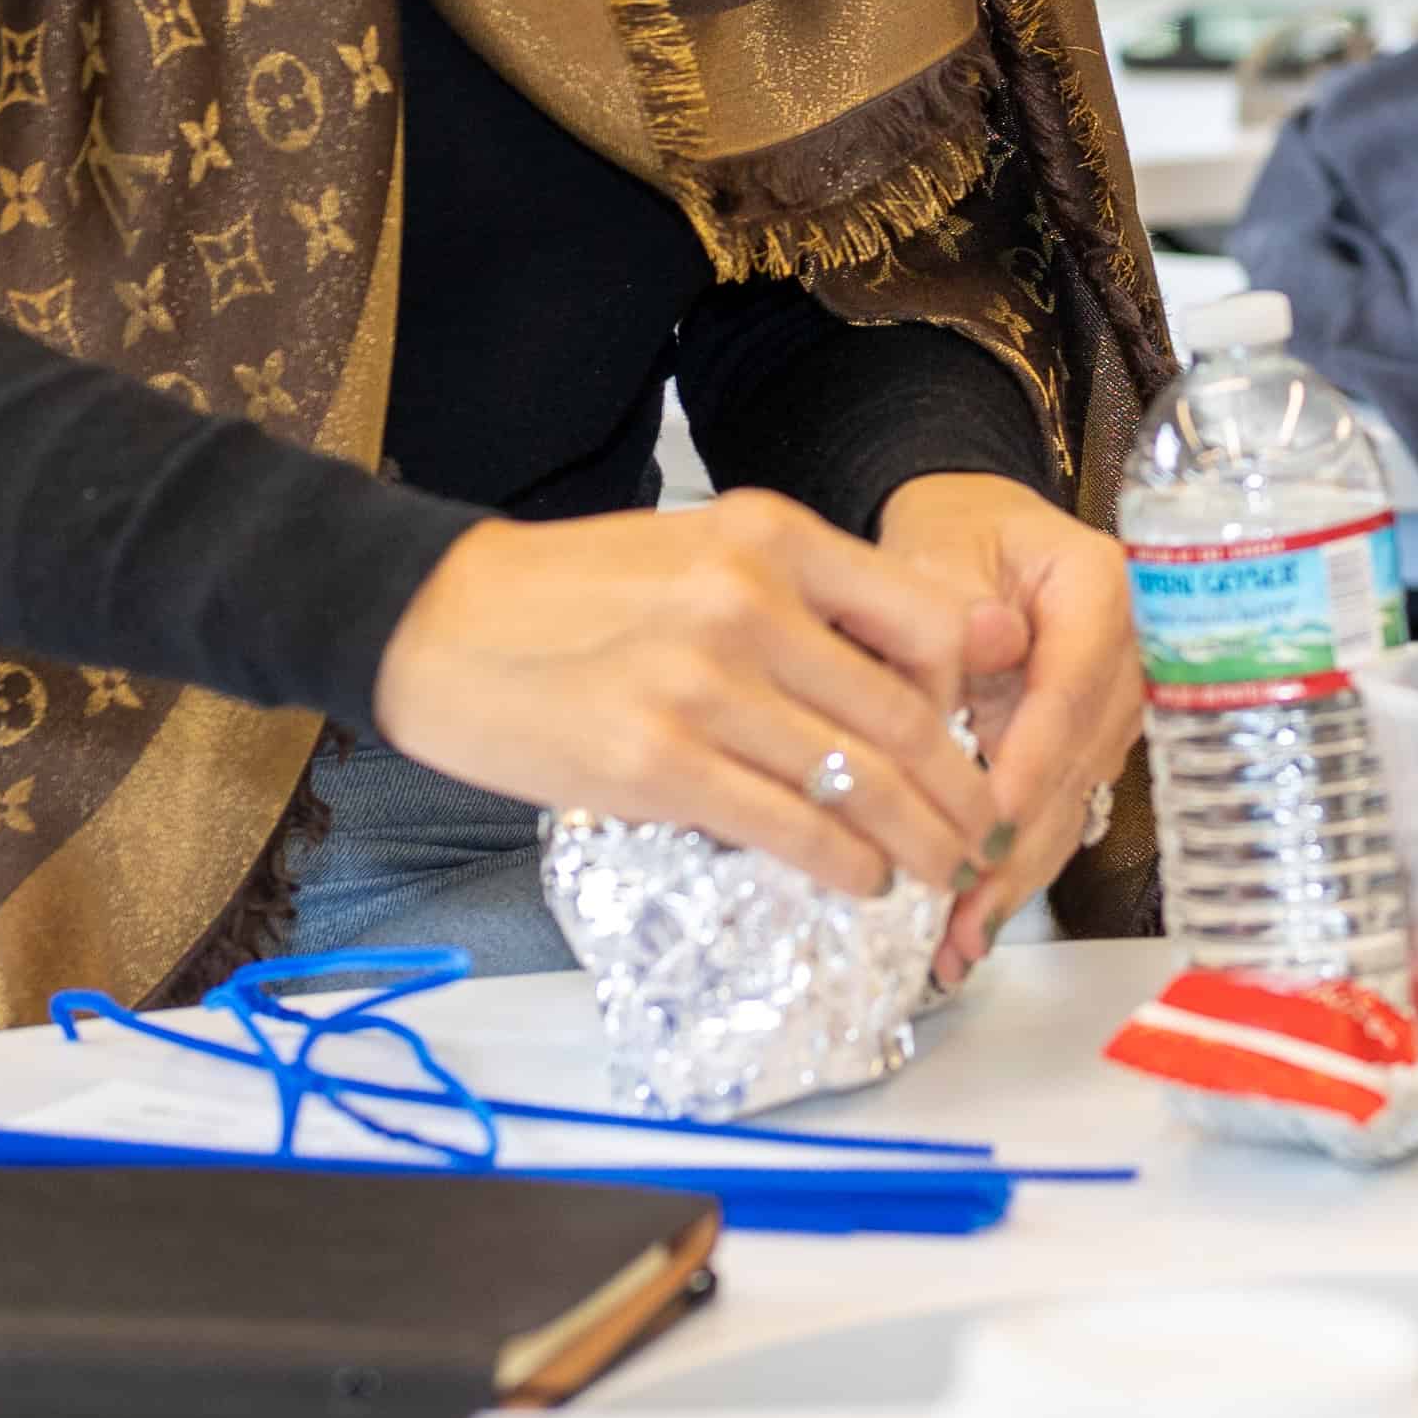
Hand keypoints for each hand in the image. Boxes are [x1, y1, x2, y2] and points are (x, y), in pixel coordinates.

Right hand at [370, 490, 1006, 908]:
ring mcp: (702, 686)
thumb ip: (818, 596)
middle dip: (959, 791)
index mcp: (773, 538)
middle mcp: (750, 603)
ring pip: (857, 781)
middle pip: (905, 716)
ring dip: (917, 839)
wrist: (434, 620)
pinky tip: (863, 878)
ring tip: (940, 869)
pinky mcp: (654, 764)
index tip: (971, 739)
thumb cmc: (578, 591)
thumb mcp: (709, 551)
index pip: (928, 623)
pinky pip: (784, 825)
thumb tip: (944, 654)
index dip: (967, 698)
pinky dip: (841, 862)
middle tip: (983, 831)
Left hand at [877, 471, 1142, 987]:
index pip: (1074, 685)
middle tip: (961, 917)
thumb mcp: (936, 550)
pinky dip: (1017, 863)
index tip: (981, 828)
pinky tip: (974, 921)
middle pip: (1080, 760)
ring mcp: (1117, 703)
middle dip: (1020, 847)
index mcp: (1102, 587)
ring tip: (958, 942)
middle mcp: (1129, 651)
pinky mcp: (1090, 742)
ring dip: (1018, 873)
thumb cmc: (953, 534)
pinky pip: (1059, 806)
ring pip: (1074, 799)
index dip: (1030, 763)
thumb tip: (982, 654)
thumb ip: (947, 609)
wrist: (973, 531)